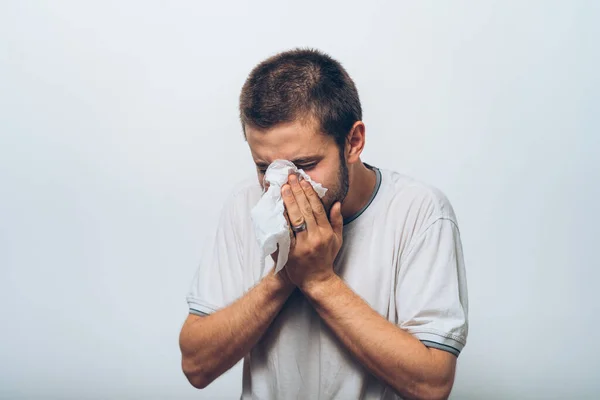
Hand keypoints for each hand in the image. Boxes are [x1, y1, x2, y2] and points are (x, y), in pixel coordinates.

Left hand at [280, 174, 343, 290]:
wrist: (316, 281)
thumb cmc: (326, 258)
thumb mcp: (337, 240)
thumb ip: (336, 220)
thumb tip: (336, 202)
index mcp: (326, 233)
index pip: (317, 208)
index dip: (310, 193)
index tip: (304, 181)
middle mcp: (315, 238)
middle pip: (305, 210)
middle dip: (297, 192)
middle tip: (290, 178)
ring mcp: (302, 246)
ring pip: (295, 219)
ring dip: (288, 202)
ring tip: (283, 188)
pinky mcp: (291, 253)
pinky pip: (285, 233)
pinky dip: (281, 220)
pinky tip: (277, 209)